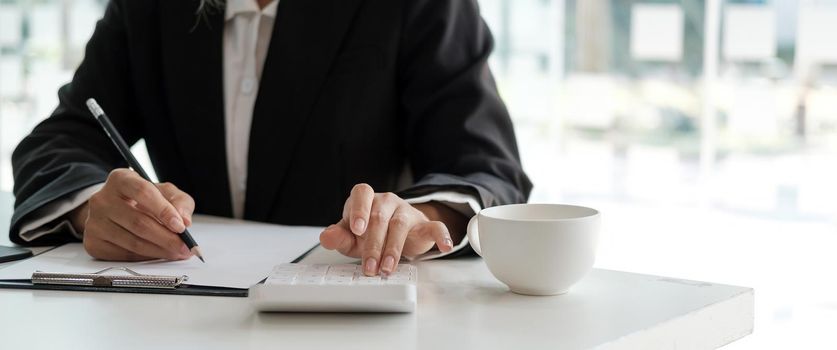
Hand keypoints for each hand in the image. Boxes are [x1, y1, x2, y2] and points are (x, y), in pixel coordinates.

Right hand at [69, 169, 194, 260]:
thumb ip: (180, 202)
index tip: (181, 226)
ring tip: (177, 253)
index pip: (143, 192)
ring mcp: (94, 222)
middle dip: (167, 238)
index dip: (164, 211)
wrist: (115, 209)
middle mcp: (102, 199)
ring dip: (160, 251)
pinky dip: (146, 257)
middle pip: (139, 222)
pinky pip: (124, 255)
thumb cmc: (144, 199)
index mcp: (120, 179)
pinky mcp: (93, 242)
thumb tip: (185, 220)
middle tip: (185, 246)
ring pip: (133, 242)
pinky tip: (158, 254)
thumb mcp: (165, 192)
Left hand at [319, 184, 463, 275]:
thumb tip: (326, 236)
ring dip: (393, 249)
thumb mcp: (351, 238)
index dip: (359, 210)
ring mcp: (406, 211)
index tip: (357, 230)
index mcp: (366, 199)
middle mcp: (386, 201)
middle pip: (380, 217)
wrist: (394, 236)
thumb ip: (338, 237)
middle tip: (369, 267)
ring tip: (387, 268)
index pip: (361, 193)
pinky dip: (442, 235)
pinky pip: (436, 226)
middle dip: (373, 245)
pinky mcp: (424, 225)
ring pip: (400, 224)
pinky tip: (445, 246)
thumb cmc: (369, 234)